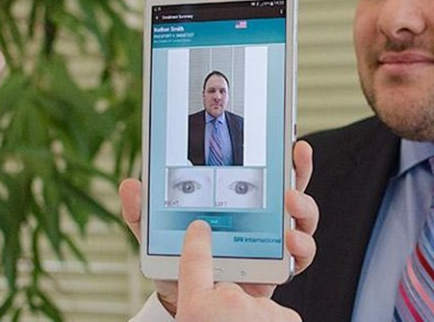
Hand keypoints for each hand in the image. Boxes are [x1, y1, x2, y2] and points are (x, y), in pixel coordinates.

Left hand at [119, 140, 317, 314]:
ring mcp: (275, 240)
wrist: (183, 299)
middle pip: (293, 185)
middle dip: (300, 168)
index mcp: (241, 198)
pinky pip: (300, 256)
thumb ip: (143, 211)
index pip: (267, 168)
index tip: (288, 135)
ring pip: (303, 217)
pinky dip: (302, 247)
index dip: (280, 151)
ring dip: (303, 206)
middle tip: (295, 156)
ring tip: (290, 201)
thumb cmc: (178, 259)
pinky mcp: (278, 266)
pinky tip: (291, 241)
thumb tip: (130, 185)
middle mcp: (264, 215)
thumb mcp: (157, 232)